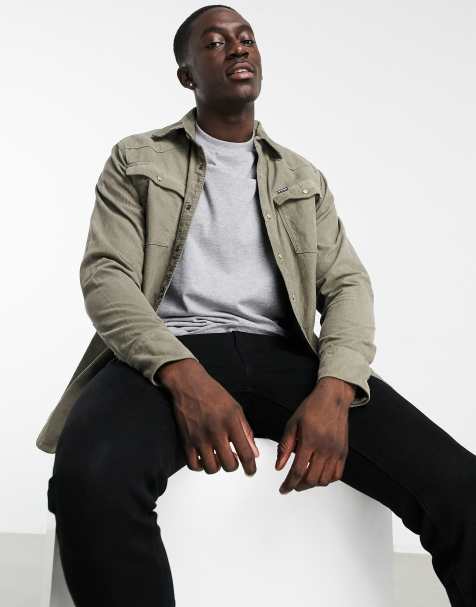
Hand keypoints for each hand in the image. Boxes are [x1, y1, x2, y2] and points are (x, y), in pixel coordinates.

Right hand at [159, 359, 259, 475]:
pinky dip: (201, 467)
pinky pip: (193, 465)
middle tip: (233, 459)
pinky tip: (204, 459)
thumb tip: (254, 452)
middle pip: (229, 465)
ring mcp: (200, 437)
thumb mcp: (236, 409)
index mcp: (231, 422)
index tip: (251, 471)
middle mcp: (216, 432)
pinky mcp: (186, 440)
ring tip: (218, 457)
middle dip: (234, 465)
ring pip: (212, 468)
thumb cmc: (212, 393)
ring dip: (218, 466)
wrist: (188, 384)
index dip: (251, 467)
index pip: (245, 453)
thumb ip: (246, 431)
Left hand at [275, 377, 353, 493]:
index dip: (289, 483)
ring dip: (312, 484)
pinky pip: (337, 474)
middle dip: (299, 486)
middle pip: (311, 479)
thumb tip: (278, 466)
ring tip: (303, 480)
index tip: (284, 489)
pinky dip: (327, 480)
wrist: (333, 398)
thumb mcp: (292, 424)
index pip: (298, 470)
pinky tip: (319, 475)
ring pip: (324, 480)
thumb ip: (285, 446)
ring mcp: (336, 452)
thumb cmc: (312, 408)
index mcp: (310, 441)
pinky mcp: (343, 452)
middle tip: (292, 485)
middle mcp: (324, 448)